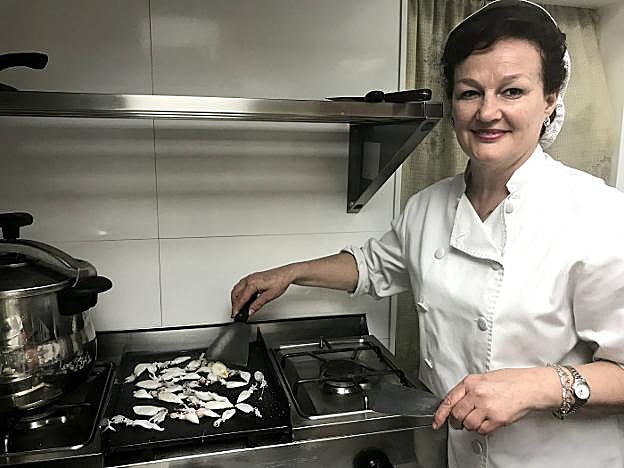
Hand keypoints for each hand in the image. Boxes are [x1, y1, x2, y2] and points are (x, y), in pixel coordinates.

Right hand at [231, 265, 294, 317]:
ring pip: (237, 288)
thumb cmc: (280, 282)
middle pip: (236, 293)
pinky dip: (239, 292)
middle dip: (234, 303)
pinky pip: (241, 284)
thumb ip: (258, 304)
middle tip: (235, 312)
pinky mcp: (253, 277)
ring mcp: (251, 277)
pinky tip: (242, 297)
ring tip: (237, 306)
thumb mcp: (269, 296)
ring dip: (236, 297)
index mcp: (252, 283)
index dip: (237, 308)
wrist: (286, 274)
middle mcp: (249, 279)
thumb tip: (250, 311)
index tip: (235, 314)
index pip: (241, 298)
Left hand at [432, 367, 559, 434]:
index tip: (437, 422)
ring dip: (470, 426)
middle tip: (460, 423)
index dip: (440, 414)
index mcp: (471, 382)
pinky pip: (481, 430)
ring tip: (478, 420)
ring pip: (468, 424)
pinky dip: (482, 429)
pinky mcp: (497, 418)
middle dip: (456, 421)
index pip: (449, 400)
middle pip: (456, 415)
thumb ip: (470, 389)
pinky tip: (487, 422)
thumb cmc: (511, 381)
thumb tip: (457, 401)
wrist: (531, 386)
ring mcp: (486, 406)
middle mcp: (476, 393)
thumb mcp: (485, 378)